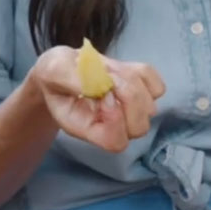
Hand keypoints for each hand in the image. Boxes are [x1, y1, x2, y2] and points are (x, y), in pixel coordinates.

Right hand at [30, 46, 165, 151]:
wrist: (67, 68)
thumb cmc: (56, 74)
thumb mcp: (53, 69)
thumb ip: (72, 79)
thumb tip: (101, 86)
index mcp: (90, 131)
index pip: (115, 141)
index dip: (114, 118)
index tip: (101, 94)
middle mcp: (116, 128)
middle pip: (138, 126)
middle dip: (126, 96)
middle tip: (107, 78)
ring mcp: (134, 113)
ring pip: (149, 105)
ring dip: (132, 82)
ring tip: (109, 72)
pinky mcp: (146, 94)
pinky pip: (157, 87)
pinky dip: (143, 75)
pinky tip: (123, 71)